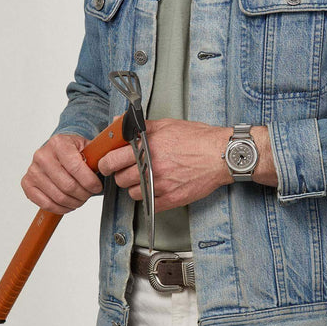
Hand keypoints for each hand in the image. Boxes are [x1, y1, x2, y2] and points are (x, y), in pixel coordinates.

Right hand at [21, 134, 102, 213]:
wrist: (59, 151)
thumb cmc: (76, 152)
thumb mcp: (89, 147)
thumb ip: (98, 156)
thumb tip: (107, 167)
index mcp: (58, 143)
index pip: (75, 167)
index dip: (90, 182)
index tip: (97, 187)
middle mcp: (42, 155)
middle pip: (67, 185)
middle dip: (84, 194)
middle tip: (89, 194)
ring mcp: (33, 170)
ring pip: (58, 197)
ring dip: (75, 202)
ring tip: (81, 199)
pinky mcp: (27, 183)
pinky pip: (45, 204)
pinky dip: (61, 208)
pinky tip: (69, 204)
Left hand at [97, 119, 277, 211]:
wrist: (221, 155)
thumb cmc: (198, 139)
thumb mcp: (167, 125)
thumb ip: (141, 126)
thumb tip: (119, 122)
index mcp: (148, 147)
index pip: (111, 160)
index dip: (105, 162)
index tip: (106, 163)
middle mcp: (152, 167)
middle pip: (120, 179)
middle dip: (121, 174)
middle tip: (127, 170)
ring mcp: (161, 185)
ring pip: (132, 193)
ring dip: (134, 186)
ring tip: (144, 178)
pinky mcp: (171, 199)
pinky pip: (148, 203)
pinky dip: (148, 197)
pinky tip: (155, 188)